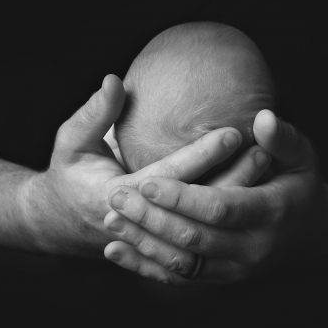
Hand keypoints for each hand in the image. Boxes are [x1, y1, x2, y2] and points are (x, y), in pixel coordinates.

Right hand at [18, 75, 250, 259]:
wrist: (59, 224)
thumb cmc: (68, 174)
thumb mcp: (71, 142)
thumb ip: (94, 113)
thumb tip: (114, 80)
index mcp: (115, 197)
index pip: (169, 175)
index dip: (201, 155)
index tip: (234, 131)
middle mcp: (139, 223)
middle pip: (196, 205)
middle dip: (232, 178)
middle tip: (266, 152)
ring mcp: (152, 240)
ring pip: (205, 224)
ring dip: (236, 198)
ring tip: (268, 168)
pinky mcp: (161, 247)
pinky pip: (202, 238)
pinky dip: (228, 221)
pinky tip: (254, 197)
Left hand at [102, 110, 327, 284]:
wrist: (317, 238)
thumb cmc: (304, 186)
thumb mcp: (304, 157)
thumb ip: (281, 138)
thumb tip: (263, 117)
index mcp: (271, 213)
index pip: (219, 208)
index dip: (181, 198)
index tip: (145, 181)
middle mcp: (253, 248)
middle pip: (194, 238)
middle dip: (151, 219)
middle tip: (115, 197)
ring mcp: (237, 269)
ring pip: (183, 263)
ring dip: (143, 244)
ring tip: (110, 221)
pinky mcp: (222, 279)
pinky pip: (180, 278)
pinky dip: (146, 267)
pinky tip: (116, 251)